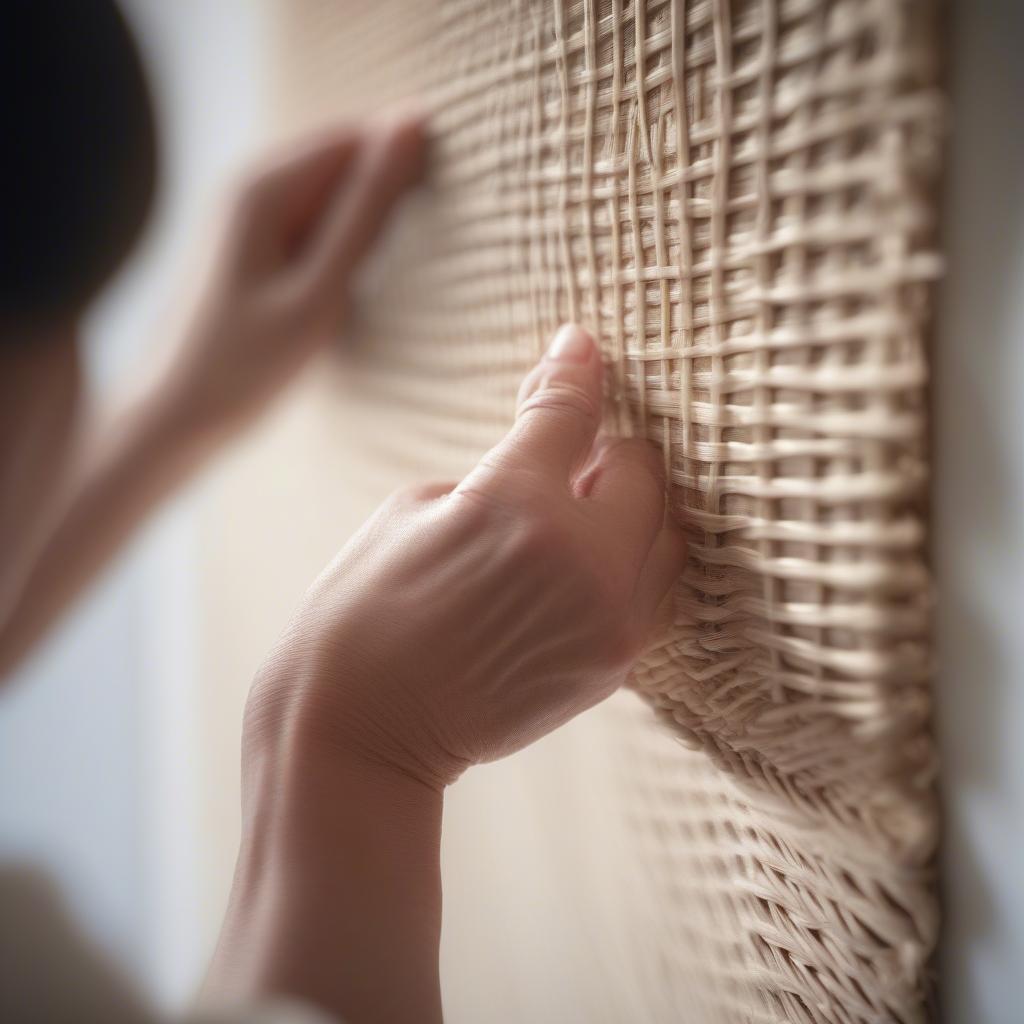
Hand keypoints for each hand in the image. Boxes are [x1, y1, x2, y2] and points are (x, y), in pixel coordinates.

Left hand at [157, 112, 425, 439]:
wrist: (169, 421)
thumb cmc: (241, 368)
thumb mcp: (318, 292)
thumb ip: (366, 211)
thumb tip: (410, 127)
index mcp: (262, 187)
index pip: (357, 136)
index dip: (406, 162)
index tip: (440, 217)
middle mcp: (246, 188)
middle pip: (341, 162)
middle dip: (384, 195)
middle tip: (407, 264)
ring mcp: (242, 219)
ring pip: (327, 199)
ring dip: (363, 226)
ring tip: (367, 287)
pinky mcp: (246, 251)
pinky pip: (309, 228)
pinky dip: (338, 249)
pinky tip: (342, 293)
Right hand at [245, 323, 686, 789]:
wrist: (363, 728)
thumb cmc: (364, 609)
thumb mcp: (415, 509)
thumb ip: (500, 475)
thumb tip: (553, 461)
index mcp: (515, 504)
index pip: (572, 411)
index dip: (577, 369)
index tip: (582, 346)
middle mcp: (582, 559)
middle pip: (643, 471)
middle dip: (607, 454)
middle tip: (568, 460)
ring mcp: (610, 619)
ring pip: (667, 535)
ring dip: (630, 511)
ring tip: (580, 516)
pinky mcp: (616, 664)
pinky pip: (656, 590)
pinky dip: (634, 564)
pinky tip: (586, 565)